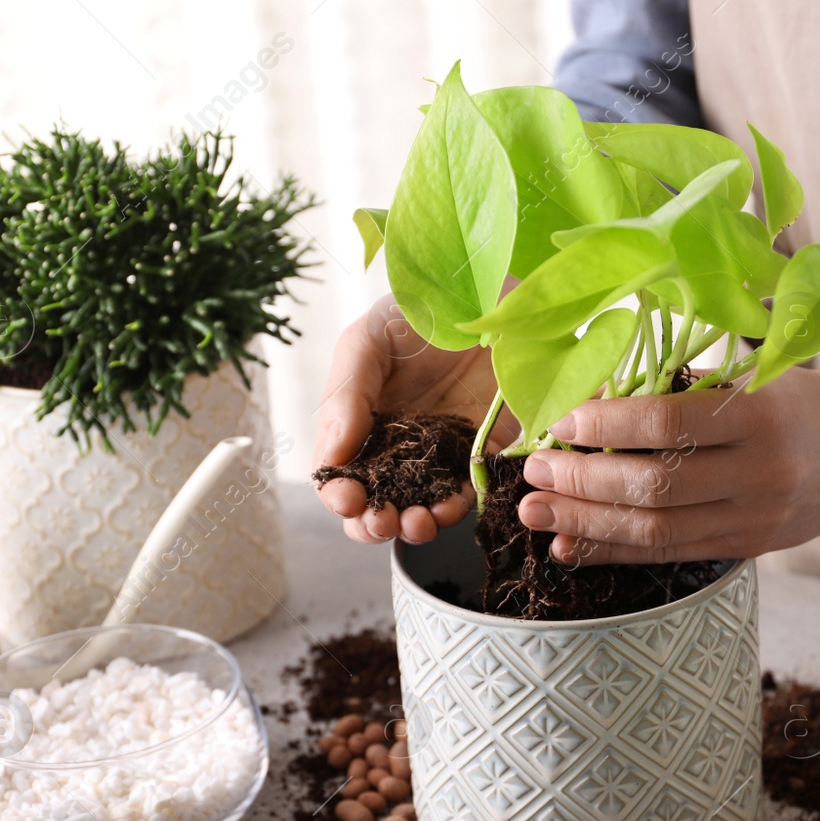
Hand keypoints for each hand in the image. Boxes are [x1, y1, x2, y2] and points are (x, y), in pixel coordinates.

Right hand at [314, 294, 511, 543]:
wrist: (487, 295)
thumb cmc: (418, 312)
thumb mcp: (368, 342)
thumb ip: (345, 396)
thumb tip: (332, 457)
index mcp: (361, 422)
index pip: (341, 473)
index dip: (339, 494)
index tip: (347, 499)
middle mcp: (399, 446)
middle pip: (377, 502)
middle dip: (374, 522)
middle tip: (381, 521)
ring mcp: (442, 453)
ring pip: (420, 507)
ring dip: (414, 525)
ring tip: (416, 522)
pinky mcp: (484, 453)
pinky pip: (468, 492)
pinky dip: (456, 508)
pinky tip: (448, 508)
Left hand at [517, 367, 819, 563]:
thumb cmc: (794, 399)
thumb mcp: (750, 377)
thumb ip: (679, 389)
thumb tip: (587, 401)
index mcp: (761, 416)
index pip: (670, 425)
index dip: (608, 426)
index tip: (562, 421)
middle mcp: (762, 474)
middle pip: (656, 488)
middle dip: (584, 482)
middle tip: (534, 472)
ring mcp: (757, 519)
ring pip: (657, 532)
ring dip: (586, 524)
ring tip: (537, 512)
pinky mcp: (748, 549)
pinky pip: (671, 556)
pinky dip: (615, 551)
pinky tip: (572, 544)